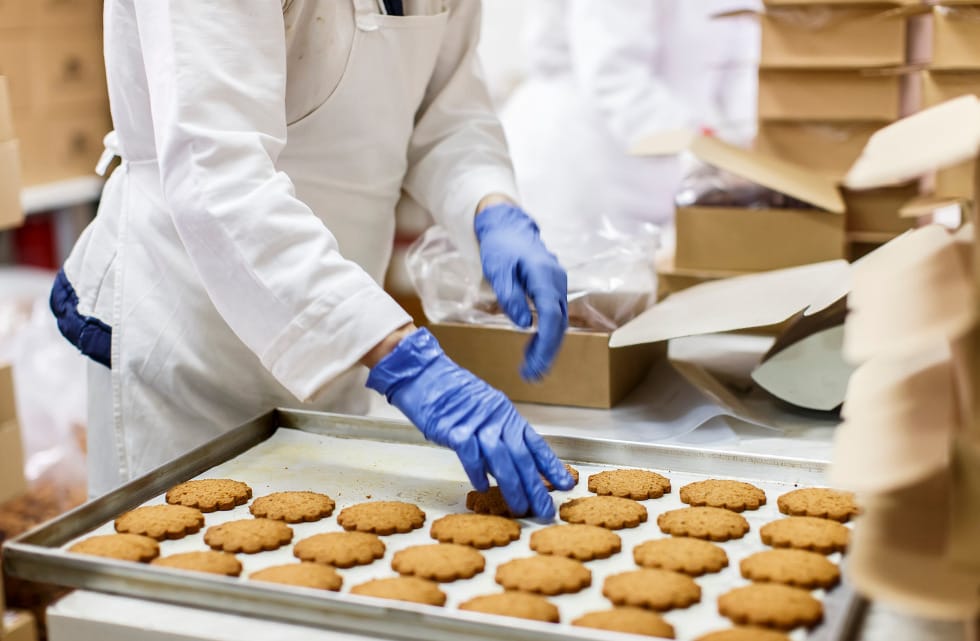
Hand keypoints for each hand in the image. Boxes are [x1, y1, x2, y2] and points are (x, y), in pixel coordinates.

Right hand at [366, 328, 574, 516]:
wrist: (424, 374)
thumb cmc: (449, 394)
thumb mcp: (481, 412)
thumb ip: (494, 437)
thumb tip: (501, 469)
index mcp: (506, 415)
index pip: (535, 444)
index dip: (551, 466)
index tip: (566, 484)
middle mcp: (497, 419)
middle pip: (522, 457)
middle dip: (536, 487)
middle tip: (545, 509)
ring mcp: (477, 423)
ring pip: (502, 459)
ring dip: (513, 486)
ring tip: (520, 508)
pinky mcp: (456, 429)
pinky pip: (471, 455)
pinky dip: (478, 472)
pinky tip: (483, 488)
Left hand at [474, 203, 567, 380]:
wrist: (507, 228)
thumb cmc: (501, 247)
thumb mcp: (498, 270)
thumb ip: (510, 296)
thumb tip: (524, 324)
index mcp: (543, 274)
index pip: (551, 313)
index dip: (545, 340)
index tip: (536, 361)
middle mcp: (556, 281)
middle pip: (559, 322)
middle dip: (547, 351)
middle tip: (532, 375)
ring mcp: (557, 286)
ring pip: (558, 322)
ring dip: (546, 348)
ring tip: (532, 371)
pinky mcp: (552, 291)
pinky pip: (553, 317)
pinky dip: (544, 336)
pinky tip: (532, 351)